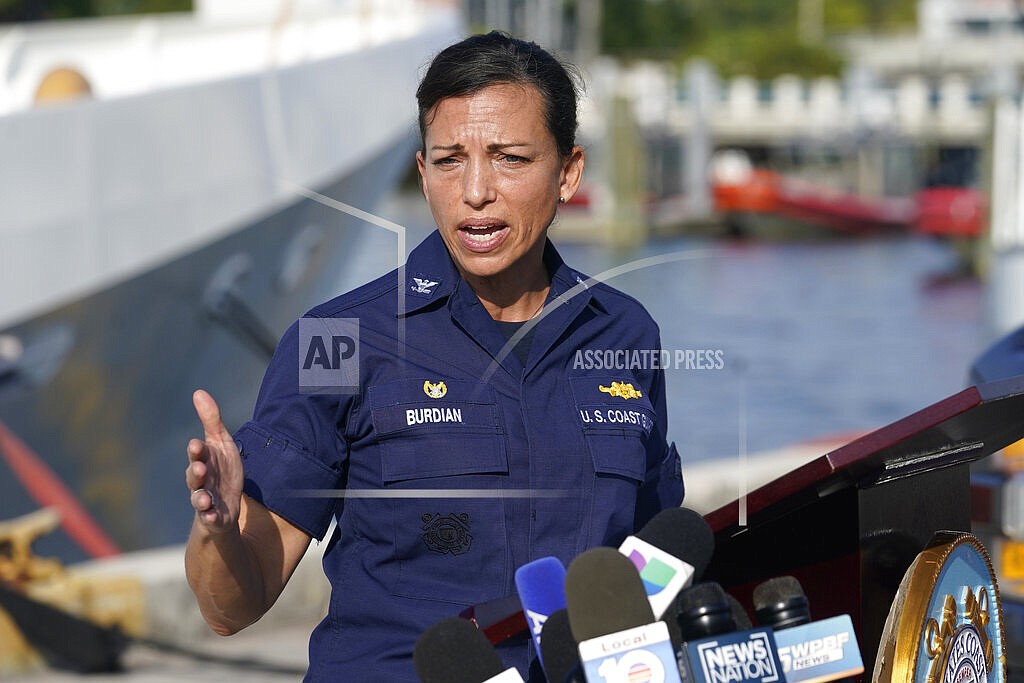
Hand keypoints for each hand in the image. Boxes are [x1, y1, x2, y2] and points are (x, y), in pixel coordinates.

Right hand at [185, 389, 243, 532]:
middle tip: (200, 469)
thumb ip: (211, 420)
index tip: (197, 445)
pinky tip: (213, 515)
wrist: (226, 503)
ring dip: (200, 498)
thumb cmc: (222, 470)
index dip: (197, 450)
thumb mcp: (222, 443)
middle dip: (196, 472)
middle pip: (194, 476)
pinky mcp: (212, 515)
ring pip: (198, 498)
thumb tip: (198, 392)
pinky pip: (209, 517)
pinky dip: (210, 517)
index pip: (197, 454)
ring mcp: (205, 498)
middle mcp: (200, 480)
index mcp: (203, 461)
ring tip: (204, 499)